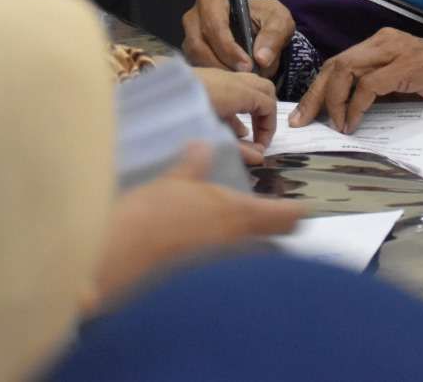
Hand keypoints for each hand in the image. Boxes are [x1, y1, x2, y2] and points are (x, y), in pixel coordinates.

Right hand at [87, 142, 302, 311]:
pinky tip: (207, 242)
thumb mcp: (174, 180)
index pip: (289, 216)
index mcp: (237, 213)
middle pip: (278, 238)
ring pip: (253, 253)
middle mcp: (237, 242)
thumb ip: (193, 165)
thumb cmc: (153, 213)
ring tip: (238, 224)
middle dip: (280, 226)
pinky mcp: (202, 277)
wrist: (121, 255)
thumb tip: (202, 146)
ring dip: (254, 241)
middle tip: (274, 212)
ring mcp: (221, 264)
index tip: (301, 203)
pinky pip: (228, 265)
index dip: (298, 209)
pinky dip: (228, 255)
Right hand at [181, 0, 296, 75]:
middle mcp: (193, 17)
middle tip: (244, 77)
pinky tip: (231, 82)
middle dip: (223, 64)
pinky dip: (214, 78)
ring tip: (240, 81)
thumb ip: (274, 36)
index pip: (214, 27)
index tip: (247, 66)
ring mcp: (189, 37)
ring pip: (196, 60)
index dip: (229, 49)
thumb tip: (262, 59)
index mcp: (211, 0)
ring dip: (219, 72)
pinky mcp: (190, 54)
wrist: (263, 29)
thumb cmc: (267, 19)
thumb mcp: (279, 20)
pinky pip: (197, 68)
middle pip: (199, 45)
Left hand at [190, 67, 277, 162]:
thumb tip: (259, 158)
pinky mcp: (203, 81)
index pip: (268, 104)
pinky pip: (229, 89)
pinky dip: (234, 105)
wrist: (148, 98)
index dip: (269, 127)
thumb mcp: (210, 135)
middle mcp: (230, 80)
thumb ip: (236, 148)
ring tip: (243, 134)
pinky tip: (224, 126)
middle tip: (260, 135)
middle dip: (266, 112)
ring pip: (246, 87)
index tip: (261, 147)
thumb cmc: (182, 116)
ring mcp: (216, 78)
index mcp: (237, 91)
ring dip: (250, 108)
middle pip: (263, 88)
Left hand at [290, 27, 422, 133]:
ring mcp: (395, 51)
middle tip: (303, 121)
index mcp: (382, 42)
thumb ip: (382, 88)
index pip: (339, 63)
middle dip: (315, 95)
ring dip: (332, 101)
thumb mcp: (408, 82)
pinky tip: (354, 123)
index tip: (306, 114)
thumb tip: (352, 110)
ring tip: (332, 125)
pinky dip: (355, 106)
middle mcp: (384, 41)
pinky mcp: (406, 66)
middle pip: (335, 65)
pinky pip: (367, 86)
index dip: (319, 88)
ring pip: (345, 71)